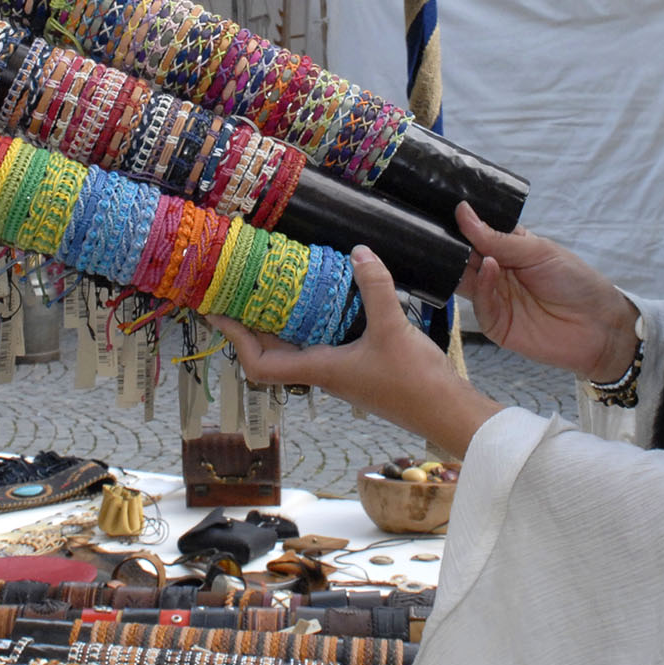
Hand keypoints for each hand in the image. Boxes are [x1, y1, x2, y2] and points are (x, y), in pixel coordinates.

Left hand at [204, 247, 501, 458]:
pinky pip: (322, 344)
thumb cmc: (414, 382)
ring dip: (280, 324)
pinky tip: (324, 301)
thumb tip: (359, 252)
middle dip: (251, 325)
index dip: (235, 339)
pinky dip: (312, 323)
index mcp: (319, 369)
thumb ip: (376, 288)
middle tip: (240, 292)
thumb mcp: (393, 327)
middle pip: (272, 354)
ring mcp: (341, 372)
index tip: (217, 313)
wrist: (445, 412)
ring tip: (273, 290)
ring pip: (296, 349)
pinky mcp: (359, 367)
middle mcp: (323, 373)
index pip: (260, 364)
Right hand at [457, 202, 638, 380]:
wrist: (600, 327)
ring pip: (464, 281)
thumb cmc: (576, 281)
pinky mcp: (495, 324)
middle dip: (453, 245)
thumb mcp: (538, 250)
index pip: (475, 234)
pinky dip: (481, 287)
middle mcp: (496, 272)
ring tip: (470, 251)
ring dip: (463, 266)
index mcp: (506, 249)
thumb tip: (463, 211)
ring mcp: (494, 299)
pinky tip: (489, 270)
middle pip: (464, 258)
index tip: (445, 211)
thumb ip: (498, 238)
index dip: (461, 225)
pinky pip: (479, 305)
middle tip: (443, 232)